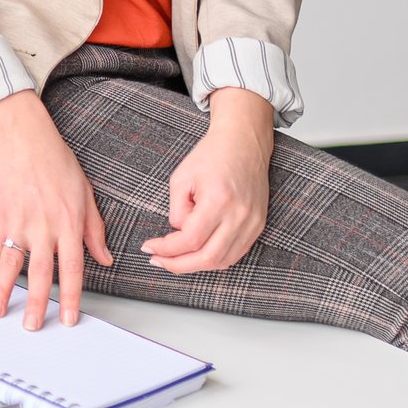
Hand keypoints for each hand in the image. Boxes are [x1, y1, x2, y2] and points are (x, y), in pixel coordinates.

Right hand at [0, 90, 111, 329]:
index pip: (72, 268)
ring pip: (11, 264)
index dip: (71, 297)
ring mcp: (19, 222)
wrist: (25, 138)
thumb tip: (105, 259)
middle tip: (32, 327)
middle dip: (35, 303)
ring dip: (3, 291)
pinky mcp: (1, 216)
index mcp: (69, 223)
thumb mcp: (86, 194)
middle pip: (39, 273)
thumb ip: (95, 230)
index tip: (69, 319)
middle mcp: (44, 226)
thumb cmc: (58, 162)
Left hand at [143, 90, 273, 275]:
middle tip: (158, 260)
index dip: (166, 249)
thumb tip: (177, 235)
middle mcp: (240, 216)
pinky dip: (214, 259)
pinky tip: (196, 254)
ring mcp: (252, 223)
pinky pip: (235, 253)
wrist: (244, 142)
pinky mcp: (258, 225)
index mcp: (219, 201)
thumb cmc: (210, 156)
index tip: (149, 247)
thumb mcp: (181, 179)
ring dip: (196, 265)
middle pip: (207, 258)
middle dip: (178, 265)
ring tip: (174, 259)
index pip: (190, 240)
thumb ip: (176, 211)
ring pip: (223, 261)